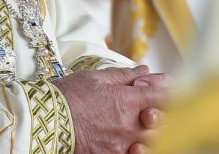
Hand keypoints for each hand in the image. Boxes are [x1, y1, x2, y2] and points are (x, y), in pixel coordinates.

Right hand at [54, 65, 171, 153]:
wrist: (47, 120)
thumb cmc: (70, 95)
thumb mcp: (97, 77)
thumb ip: (125, 76)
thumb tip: (146, 72)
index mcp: (128, 100)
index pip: (165, 98)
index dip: (171, 93)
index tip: (170, 91)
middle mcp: (130, 124)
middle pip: (164, 123)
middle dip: (165, 114)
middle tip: (156, 108)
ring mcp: (122, 144)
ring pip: (153, 142)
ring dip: (153, 133)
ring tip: (144, 126)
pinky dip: (138, 148)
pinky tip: (132, 141)